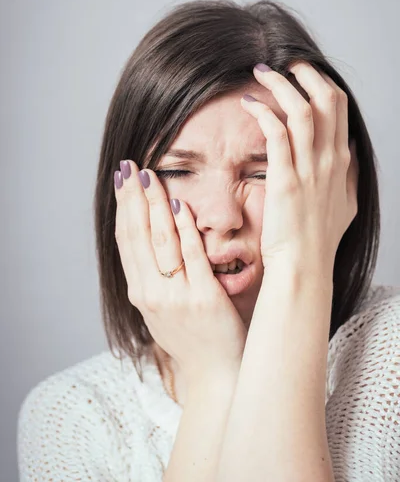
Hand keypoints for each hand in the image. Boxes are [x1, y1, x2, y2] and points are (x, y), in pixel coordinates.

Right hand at [114, 162, 246, 384]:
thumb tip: (150, 243)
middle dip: (132, 199)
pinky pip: (191, 256)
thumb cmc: (193, 339)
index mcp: (141, 294)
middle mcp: (152, 293)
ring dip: (154, 205)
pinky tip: (180, 204)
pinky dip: (183, 228)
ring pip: (160, 241)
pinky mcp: (203, 297)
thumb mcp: (162, 311)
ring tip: (151, 176)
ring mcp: (176, 296)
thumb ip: (155, 278)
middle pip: (137, 236)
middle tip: (130, 167)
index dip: (122, 209)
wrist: (217, 375)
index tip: (122, 181)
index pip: (126, 242)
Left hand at [241, 62, 357, 274]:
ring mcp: (309, 168)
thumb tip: (348, 152)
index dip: (320, 83)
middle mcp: (330, 159)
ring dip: (281, 84)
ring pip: (302, 109)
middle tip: (284, 63)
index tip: (302, 73)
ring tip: (261, 72)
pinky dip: (263, 111)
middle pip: (327, 99)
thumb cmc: (319, 239)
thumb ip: (348, 176)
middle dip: (305, 73)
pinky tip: (249, 103)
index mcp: (341, 161)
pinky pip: (277, 132)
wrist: (304, 266)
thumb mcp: (346, 205)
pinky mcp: (285, 179)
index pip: (340, 107)